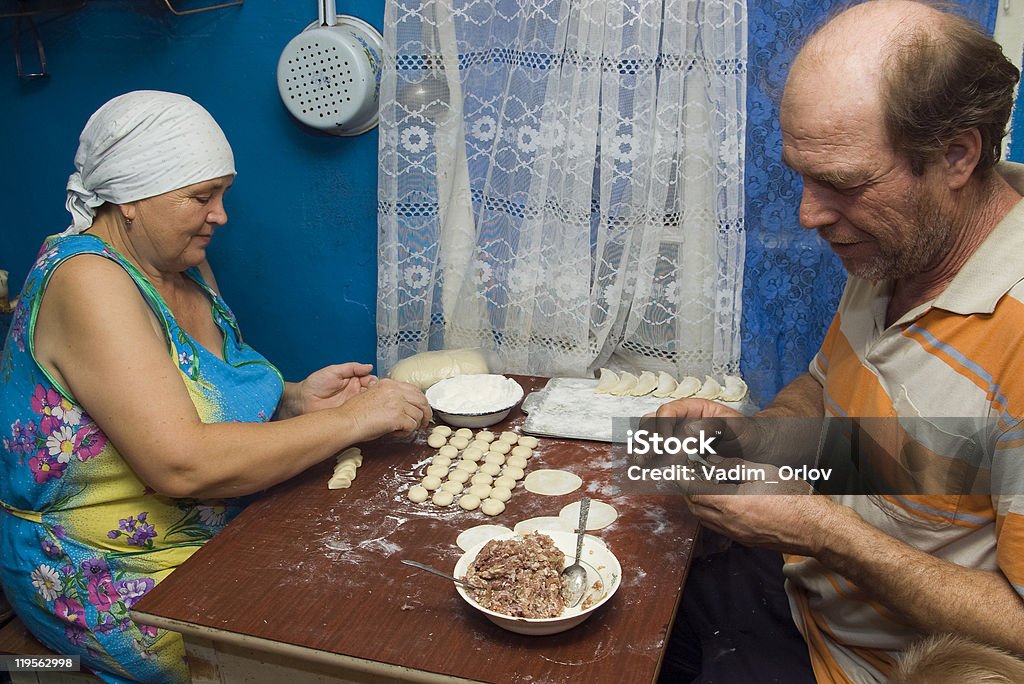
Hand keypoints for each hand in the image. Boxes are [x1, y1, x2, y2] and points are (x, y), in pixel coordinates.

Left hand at [296, 363, 375, 414]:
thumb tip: (369, 366)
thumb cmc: (315, 384)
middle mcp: (355, 392)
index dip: (375, 381)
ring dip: (374, 403)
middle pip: (373, 392)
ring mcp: (353, 404)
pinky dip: (367, 413)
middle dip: (377, 392)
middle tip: (376, 393)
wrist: (302, 400)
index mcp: (353, 380)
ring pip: (369, 404)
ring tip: (374, 401)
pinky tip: (369, 411)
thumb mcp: (334, 370)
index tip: (376, 383)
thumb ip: (352, 367)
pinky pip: (361, 414)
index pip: (370, 380)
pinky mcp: (349, 415)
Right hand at [339, 378, 431, 439]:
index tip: (420, 410)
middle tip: (424, 423)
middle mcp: (395, 390)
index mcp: (389, 384)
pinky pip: (412, 425)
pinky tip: (397, 433)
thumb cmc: (355, 413)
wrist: (346, 421)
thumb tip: (403, 406)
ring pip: (419, 414)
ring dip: (414, 424)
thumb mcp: (373, 396)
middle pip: (422, 400)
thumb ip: (389, 396)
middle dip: (425, 413)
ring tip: (404, 430)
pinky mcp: (398, 417)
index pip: (414, 389)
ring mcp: (398, 403)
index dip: (420, 402)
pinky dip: (407, 432)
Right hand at [637, 399, 753, 465]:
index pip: (668, 411)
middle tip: (646, 457)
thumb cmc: (748, 434)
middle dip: (647, 439)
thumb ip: (713, 427)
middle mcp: (681, 419)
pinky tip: (648, 468)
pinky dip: (651, 458)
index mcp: (693, 408)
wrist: (755, 448)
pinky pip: (658, 451)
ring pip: (651, 436)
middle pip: (653, 422)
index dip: (662, 426)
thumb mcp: (736, 427)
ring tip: (642, 464)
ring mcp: (677, 434)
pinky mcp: (677, 450)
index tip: (664, 444)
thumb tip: (688, 432)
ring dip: (644, 449)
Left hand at [682, 460, 840, 554]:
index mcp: (730, 504)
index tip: (679, 467)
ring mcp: (736, 534)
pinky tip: (720, 501)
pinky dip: (710, 513)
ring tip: (702, 485)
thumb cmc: (794, 498)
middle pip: (694, 507)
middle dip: (687, 490)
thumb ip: (733, 466)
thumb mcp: (763, 471)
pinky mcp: (744, 540)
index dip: (683, 478)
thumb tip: (712, 462)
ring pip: (704, 519)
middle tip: (689, 474)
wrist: (816, 529)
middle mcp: (728, 523)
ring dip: (697, 503)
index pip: (693, 491)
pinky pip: (717, 527)